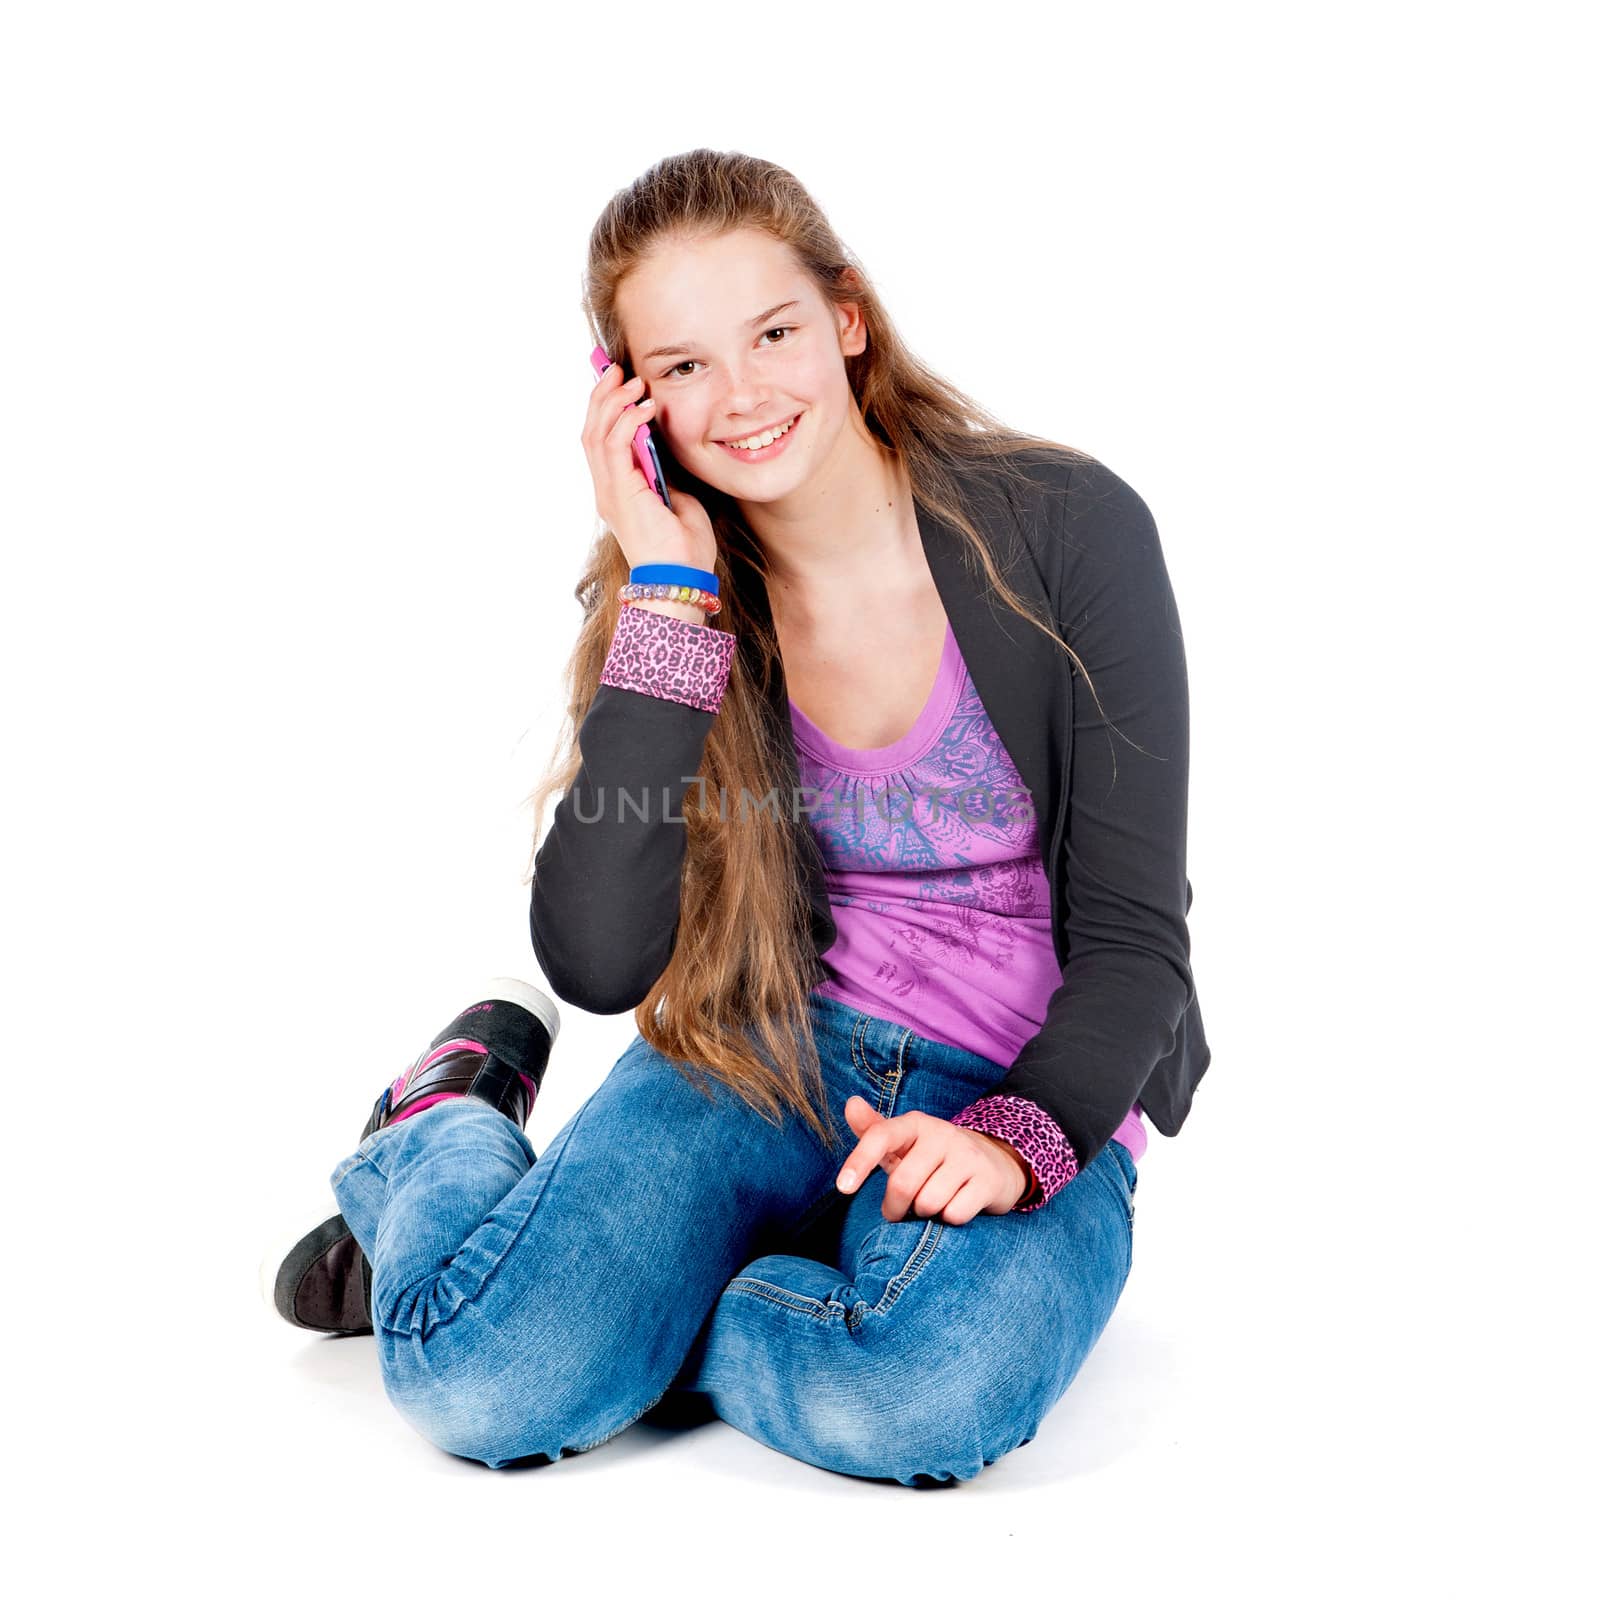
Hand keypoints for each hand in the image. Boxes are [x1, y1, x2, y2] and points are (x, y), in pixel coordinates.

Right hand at [582, 358, 716, 573]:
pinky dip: (627, 422)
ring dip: (614, 403)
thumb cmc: (684, 550)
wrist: (681, 579)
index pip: (601, 442)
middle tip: (617, 370)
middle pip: (591, 432)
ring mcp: (610, 492)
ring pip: (597, 435)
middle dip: (602, 397)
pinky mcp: (620, 493)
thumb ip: (665, 477)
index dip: (606, 409)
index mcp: (618, 493)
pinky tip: (644, 408)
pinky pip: (615, 447)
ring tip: (633, 383)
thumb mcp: (678, 502)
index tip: (619, 383)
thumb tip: (663, 454)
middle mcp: (607, 490)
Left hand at [835, 1095, 1032, 1224]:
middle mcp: (942, 1133)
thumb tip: (850, 1103)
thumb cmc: (933, 1157)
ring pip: (929, 1203)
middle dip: (894, 1208)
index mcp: (915, 1123)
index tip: (843, 1187)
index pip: (881, 1136)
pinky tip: (956, 1205)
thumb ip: (873, 1129)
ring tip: (932, 1202)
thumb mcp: (903, 1143)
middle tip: (898, 1210)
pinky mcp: (988, 1180)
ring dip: (925, 1213)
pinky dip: (950, 1219)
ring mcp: (968, 1155)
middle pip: (903, 1184)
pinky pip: (955, 1214)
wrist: (992, 1162)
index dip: (859, 1161)